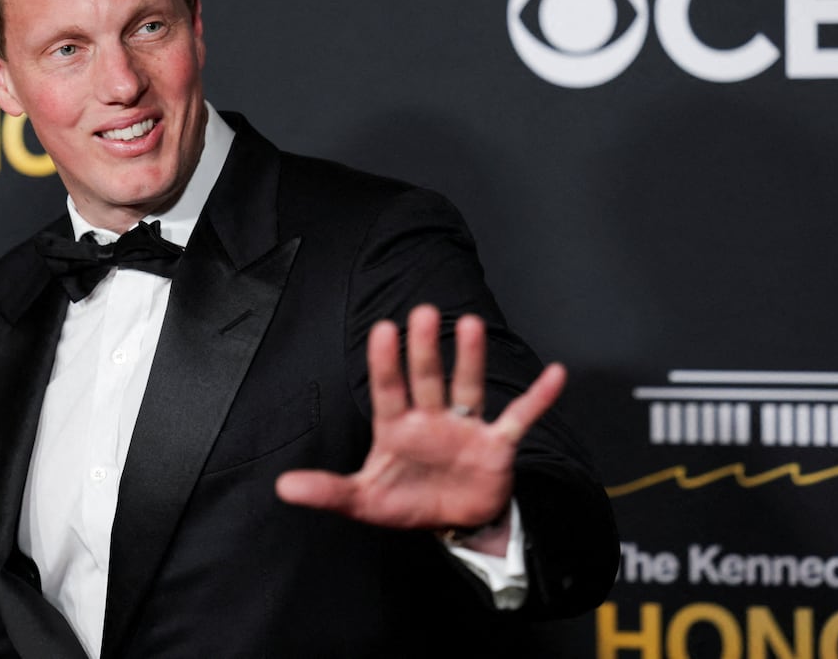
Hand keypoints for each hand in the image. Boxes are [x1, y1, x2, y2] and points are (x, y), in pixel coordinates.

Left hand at [275, 304, 565, 540]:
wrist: (455, 524)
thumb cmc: (406, 502)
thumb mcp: (363, 500)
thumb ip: (328, 491)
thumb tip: (283, 486)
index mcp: (397, 427)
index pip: (388, 389)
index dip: (386, 362)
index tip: (383, 330)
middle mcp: (431, 418)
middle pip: (427, 378)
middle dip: (425, 349)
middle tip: (422, 313)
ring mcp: (465, 428)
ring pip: (467, 386)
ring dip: (470, 358)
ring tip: (472, 323)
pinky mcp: (496, 445)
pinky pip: (519, 417)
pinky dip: (538, 399)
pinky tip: (554, 375)